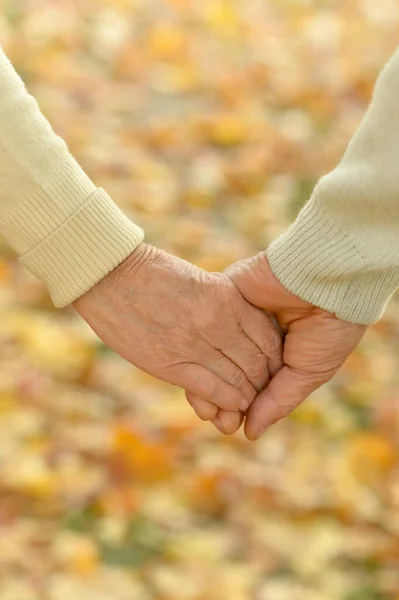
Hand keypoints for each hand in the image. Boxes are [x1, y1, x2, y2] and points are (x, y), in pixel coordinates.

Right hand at [74, 243, 282, 418]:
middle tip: (264, 390)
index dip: (274, 357)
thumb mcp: (199, 281)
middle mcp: (217, 322)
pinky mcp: (171, 363)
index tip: (272, 366)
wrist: (111, 275)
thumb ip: (222, 304)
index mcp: (227, 298)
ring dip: (247, 396)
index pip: (267, 337)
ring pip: (238, 380)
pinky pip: (212, 389)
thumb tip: (239, 327)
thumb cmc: (152, 274)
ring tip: (248, 402)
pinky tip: (233, 405)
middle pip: (256, 362)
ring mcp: (195, 344)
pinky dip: (227, 400)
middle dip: (263, 381)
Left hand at [211, 251, 365, 438]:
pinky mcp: (226, 295)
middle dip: (221, 397)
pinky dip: (202, 351)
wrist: (328, 281)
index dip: (242, 406)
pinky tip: (196, 375)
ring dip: (206, 379)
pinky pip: (207, 326)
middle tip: (214, 421)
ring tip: (204, 406)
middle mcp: (256, 336)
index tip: (230, 427)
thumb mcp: (307, 373)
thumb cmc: (328, 329)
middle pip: (229, 371)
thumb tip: (249, 433)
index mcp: (279, 352)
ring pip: (213, 352)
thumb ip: (276, 401)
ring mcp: (239, 315)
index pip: (252, 383)